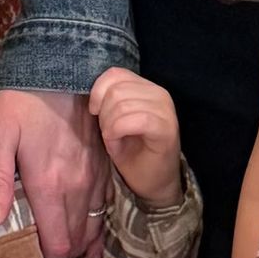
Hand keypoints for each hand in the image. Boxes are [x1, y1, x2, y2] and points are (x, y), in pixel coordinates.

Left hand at [0, 87, 105, 257]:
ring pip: (94, 224)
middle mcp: (77, 186)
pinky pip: (105, 204)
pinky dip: (99, 225)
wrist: (63, 65)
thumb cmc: (24, 100)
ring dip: (86, 249)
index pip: (55, 243)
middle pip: (77, 240)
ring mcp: (95, 175)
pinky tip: (95, 232)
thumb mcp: (0, 135)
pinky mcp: (104, 162)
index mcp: (49, 185)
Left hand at [88, 67, 181, 205]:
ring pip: (123, 104)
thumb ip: (108, 100)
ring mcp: (166, 110)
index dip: (98, 91)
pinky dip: (118, 130)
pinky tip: (116, 142)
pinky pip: (135, 119)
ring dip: (109, 124)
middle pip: (116, 90)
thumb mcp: (114, 120)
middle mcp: (160, 94)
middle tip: (107, 132)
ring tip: (113, 138)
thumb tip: (91, 91)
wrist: (153, 183)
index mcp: (147, 88)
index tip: (94, 112)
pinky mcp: (167, 129)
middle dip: (103, 113)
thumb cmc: (132, 152)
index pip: (115, 74)